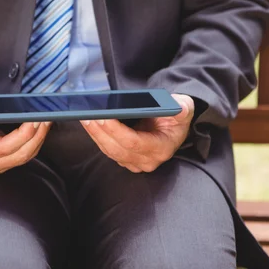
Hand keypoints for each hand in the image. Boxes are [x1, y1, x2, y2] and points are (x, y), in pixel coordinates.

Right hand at [0, 99, 50, 175]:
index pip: (5, 148)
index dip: (22, 135)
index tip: (34, 120)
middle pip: (20, 154)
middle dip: (37, 136)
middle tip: (46, 117)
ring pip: (26, 155)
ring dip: (40, 138)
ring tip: (48, 118)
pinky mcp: (6, 160)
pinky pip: (26, 153)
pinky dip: (36, 139)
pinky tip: (42, 125)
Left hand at [80, 94, 194, 172]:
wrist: (172, 126)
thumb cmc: (176, 116)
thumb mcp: (184, 108)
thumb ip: (182, 107)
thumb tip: (178, 106)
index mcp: (161, 148)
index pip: (134, 143)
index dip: (116, 131)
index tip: (103, 117)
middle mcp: (147, 160)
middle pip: (117, 149)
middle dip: (100, 132)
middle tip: (87, 115)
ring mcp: (135, 162)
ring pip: (109, 150)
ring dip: (94, 134)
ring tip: (84, 116)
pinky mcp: (125, 159)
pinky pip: (107, 149)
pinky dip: (96, 136)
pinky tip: (88, 122)